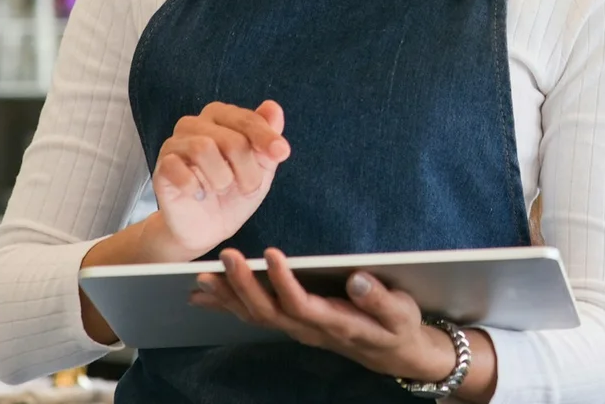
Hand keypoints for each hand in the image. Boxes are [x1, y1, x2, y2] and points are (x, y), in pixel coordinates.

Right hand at [149, 101, 289, 258]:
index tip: (282, 153)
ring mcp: (175, 144)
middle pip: (230, 137)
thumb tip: (273, 107)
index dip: (266, 137)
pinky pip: (177, 168)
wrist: (205, 230)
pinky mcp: (161, 167)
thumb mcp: (260, 169)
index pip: (247, 119)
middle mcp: (196, 124)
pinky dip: (195, 186)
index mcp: (222, 118)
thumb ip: (267, 139)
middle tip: (247, 187)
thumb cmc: (233, 194)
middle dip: (246, 168)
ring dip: (222, 178)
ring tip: (221, 189)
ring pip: (203, 148)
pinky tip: (199, 194)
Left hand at [192, 248, 458, 384]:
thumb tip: (358, 279)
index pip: (302, 304)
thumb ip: (380, 299)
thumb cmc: (398, 326)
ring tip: (203, 278)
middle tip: (226, 256)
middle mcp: (311, 330)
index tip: (272, 252)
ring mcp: (299, 329)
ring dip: (229, 297)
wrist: (394, 352)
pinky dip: (229, 305)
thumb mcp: (401, 312)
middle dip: (244, 284)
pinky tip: (208, 295)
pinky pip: (256, 316)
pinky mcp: (294, 323)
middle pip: (269, 312)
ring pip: (257, 316)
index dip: (284, 281)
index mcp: (337, 323)